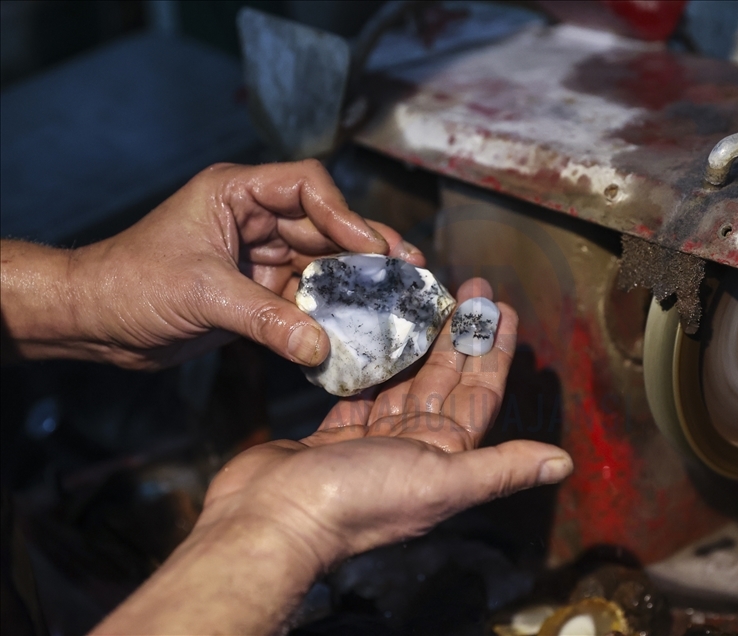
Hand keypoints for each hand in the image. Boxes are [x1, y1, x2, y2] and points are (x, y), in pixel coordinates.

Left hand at [1, 160, 421, 368]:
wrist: (94, 322)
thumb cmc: (130, 283)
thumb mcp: (202, 296)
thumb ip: (264, 320)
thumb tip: (318, 348)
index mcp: (236, 193)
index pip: (305, 185)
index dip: (343, 212)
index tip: (371, 246)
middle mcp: (252, 219)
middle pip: (324, 226)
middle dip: (365, 249)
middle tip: (408, 270)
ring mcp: (257, 256)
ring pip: (319, 264)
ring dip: (353, 283)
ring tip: (395, 298)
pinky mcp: (256, 292)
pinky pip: (302, 298)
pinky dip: (326, 314)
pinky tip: (355, 327)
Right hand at [91, 279, 572, 634]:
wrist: (274, 520)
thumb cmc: (358, 502)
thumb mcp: (442, 481)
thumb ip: (501, 468)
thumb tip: (563, 463)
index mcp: (446, 455)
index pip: (481, 392)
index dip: (495, 351)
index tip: (503, 307)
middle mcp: (416, 446)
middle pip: (446, 378)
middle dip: (463, 333)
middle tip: (470, 287)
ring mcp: (375, 439)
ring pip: (407, 378)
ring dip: (422, 341)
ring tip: (429, 298)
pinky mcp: (336, 432)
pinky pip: (364, 388)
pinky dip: (375, 361)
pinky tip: (381, 333)